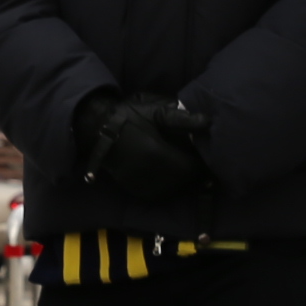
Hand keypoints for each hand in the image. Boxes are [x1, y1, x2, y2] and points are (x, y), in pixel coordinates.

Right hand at [83, 90, 213, 202]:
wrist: (97, 129)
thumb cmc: (128, 116)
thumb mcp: (155, 111)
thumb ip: (182, 119)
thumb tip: (208, 122)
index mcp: (158, 154)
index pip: (191, 167)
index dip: (199, 161)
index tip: (200, 152)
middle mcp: (151, 174)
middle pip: (184, 181)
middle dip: (191, 171)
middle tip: (191, 158)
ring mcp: (142, 184)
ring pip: (173, 190)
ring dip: (180, 181)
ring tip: (179, 165)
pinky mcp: (135, 190)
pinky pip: (159, 194)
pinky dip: (166, 186)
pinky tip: (165, 172)